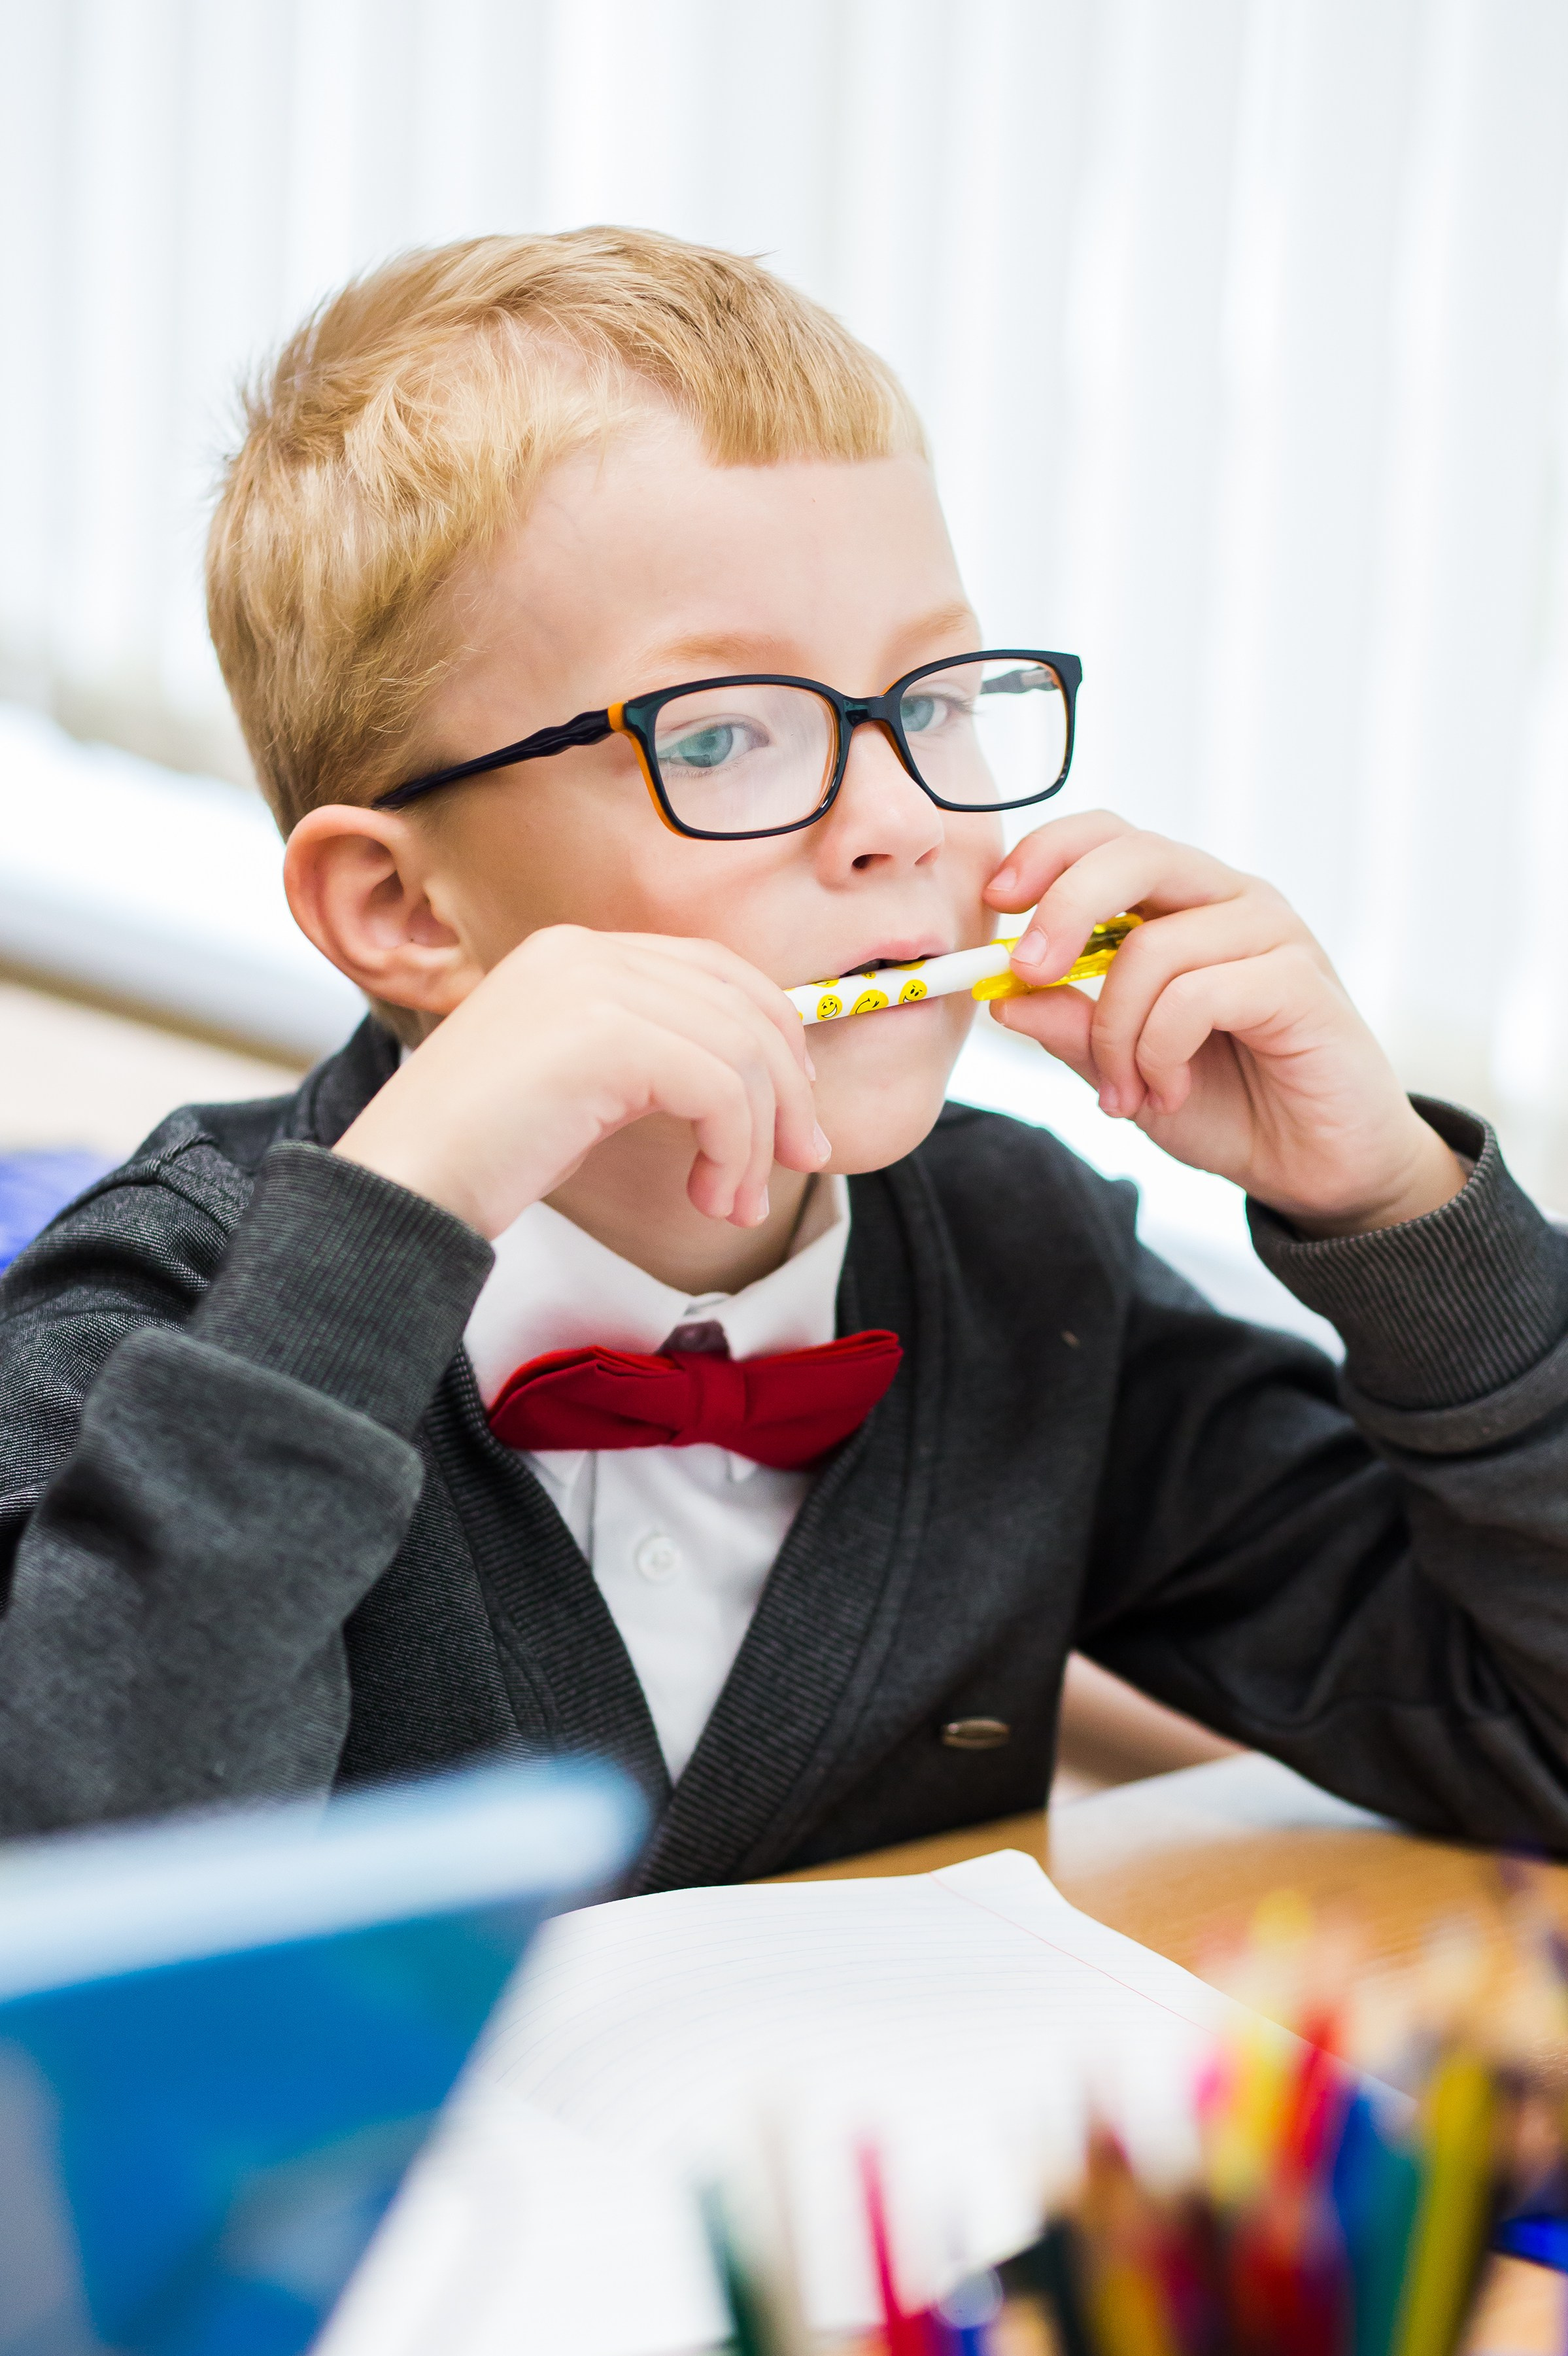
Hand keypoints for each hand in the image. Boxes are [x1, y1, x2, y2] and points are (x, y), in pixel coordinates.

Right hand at [333, 926, 827, 1239]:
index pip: (714, 970)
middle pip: (741, 1004)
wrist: (402, 1187)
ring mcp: (591, 986)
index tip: (792, 1106)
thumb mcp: (577, 1087)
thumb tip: (748, 1086)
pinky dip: (734, 1152)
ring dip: (757, 1140)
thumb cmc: (481, 1156)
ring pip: (739, 1053)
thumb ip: (647, 1061)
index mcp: (574, 953)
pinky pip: (719, 1091)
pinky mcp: (605, 1036)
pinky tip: (708, 1198)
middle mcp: (584, 953)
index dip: (771, 1032)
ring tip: (734, 1204)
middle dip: (786, 1088)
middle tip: (803, 1160)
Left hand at [984, 812, 1466, 1234]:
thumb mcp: (1123, 1071)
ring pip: (1152, 946)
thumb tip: (1002, 995)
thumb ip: (1072, 1030)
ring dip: (1116, 1033)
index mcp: (1182, 904)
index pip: (1109, 837)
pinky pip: (1197, 994)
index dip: (1047, 854)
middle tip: (1025, 974)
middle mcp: (1228, 900)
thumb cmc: (1228, 1106)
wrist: (1316, 1167)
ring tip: (1126, 1095)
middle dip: (1062, 909)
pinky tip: (1171, 1092)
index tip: (995, 902)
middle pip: (1132, 855)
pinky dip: (1161, 1052)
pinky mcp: (1300, 980)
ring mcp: (1271, 933)